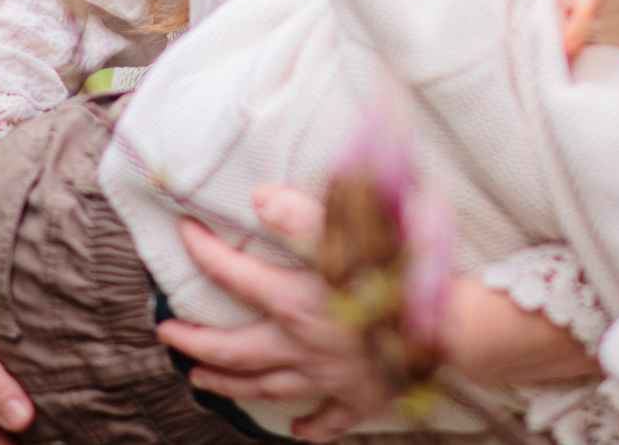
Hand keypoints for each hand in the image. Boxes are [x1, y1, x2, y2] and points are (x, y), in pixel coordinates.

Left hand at [160, 187, 394, 443]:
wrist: (452, 328)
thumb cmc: (404, 276)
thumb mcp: (352, 233)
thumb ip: (302, 214)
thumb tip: (259, 197)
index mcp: (295, 301)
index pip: (233, 273)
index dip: (203, 250)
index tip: (183, 233)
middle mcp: (301, 344)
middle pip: (232, 350)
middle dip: (194, 342)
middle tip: (167, 336)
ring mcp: (327, 377)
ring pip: (264, 387)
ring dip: (228, 385)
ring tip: (199, 381)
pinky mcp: (358, 398)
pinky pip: (326, 419)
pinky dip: (308, 427)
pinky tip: (296, 430)